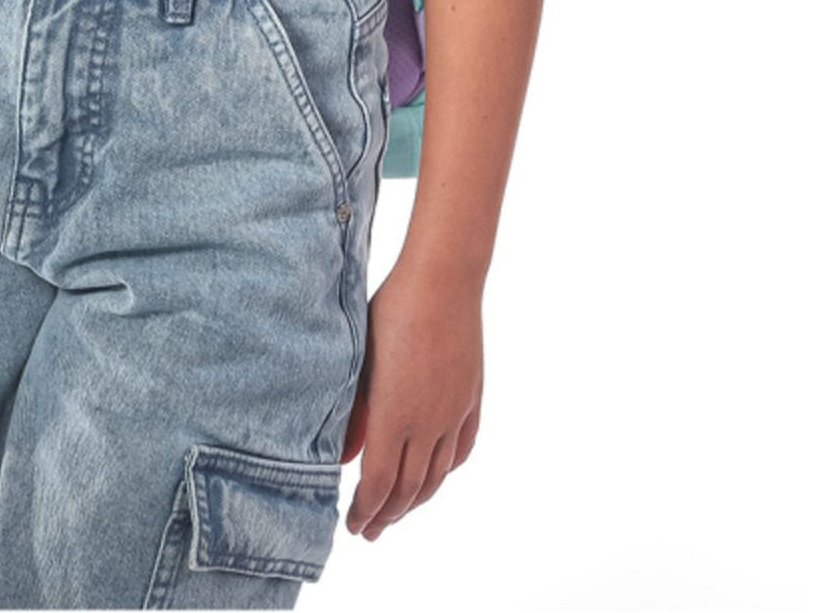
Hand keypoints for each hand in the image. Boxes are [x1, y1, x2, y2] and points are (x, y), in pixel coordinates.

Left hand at [340, 255, 482, 538]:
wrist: (442, 282)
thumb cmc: (391, 312)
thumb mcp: (359, 360)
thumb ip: (351, 412)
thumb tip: (344, 456)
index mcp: (394, 416)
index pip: (378, 485)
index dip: (365, 511)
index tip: (352, 526)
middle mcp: (427, 423)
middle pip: (408, 490)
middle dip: (386, 516)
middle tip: (369, 531)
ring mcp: (453, 414)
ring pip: (436, 477)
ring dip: (415, 502)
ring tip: (397, 513)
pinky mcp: (470, 400)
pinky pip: (460, 451)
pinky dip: (445, 473)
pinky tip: (435, 476)